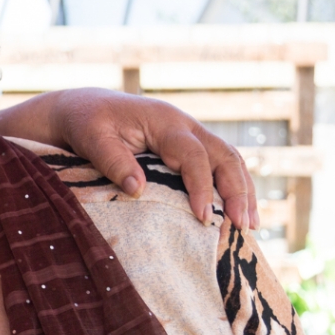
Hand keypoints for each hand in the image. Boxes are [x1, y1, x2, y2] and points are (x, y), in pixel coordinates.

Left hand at [0, 88, 257, 228]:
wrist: (85, 107)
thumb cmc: (87, 123)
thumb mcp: (92, 138)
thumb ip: (113, 161)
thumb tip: (137, 189)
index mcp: (165, 122)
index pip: (193, 155)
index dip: (201, 186)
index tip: (203, 217)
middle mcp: (186, 126)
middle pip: (225, 156)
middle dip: (237, 191)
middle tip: (242, 226)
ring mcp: (191, 135)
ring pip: (230, 160)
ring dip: (243, 192)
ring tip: (249, 226)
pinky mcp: (189, 148)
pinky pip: (221, 166)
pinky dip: (233, 187)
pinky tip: (238, 213)